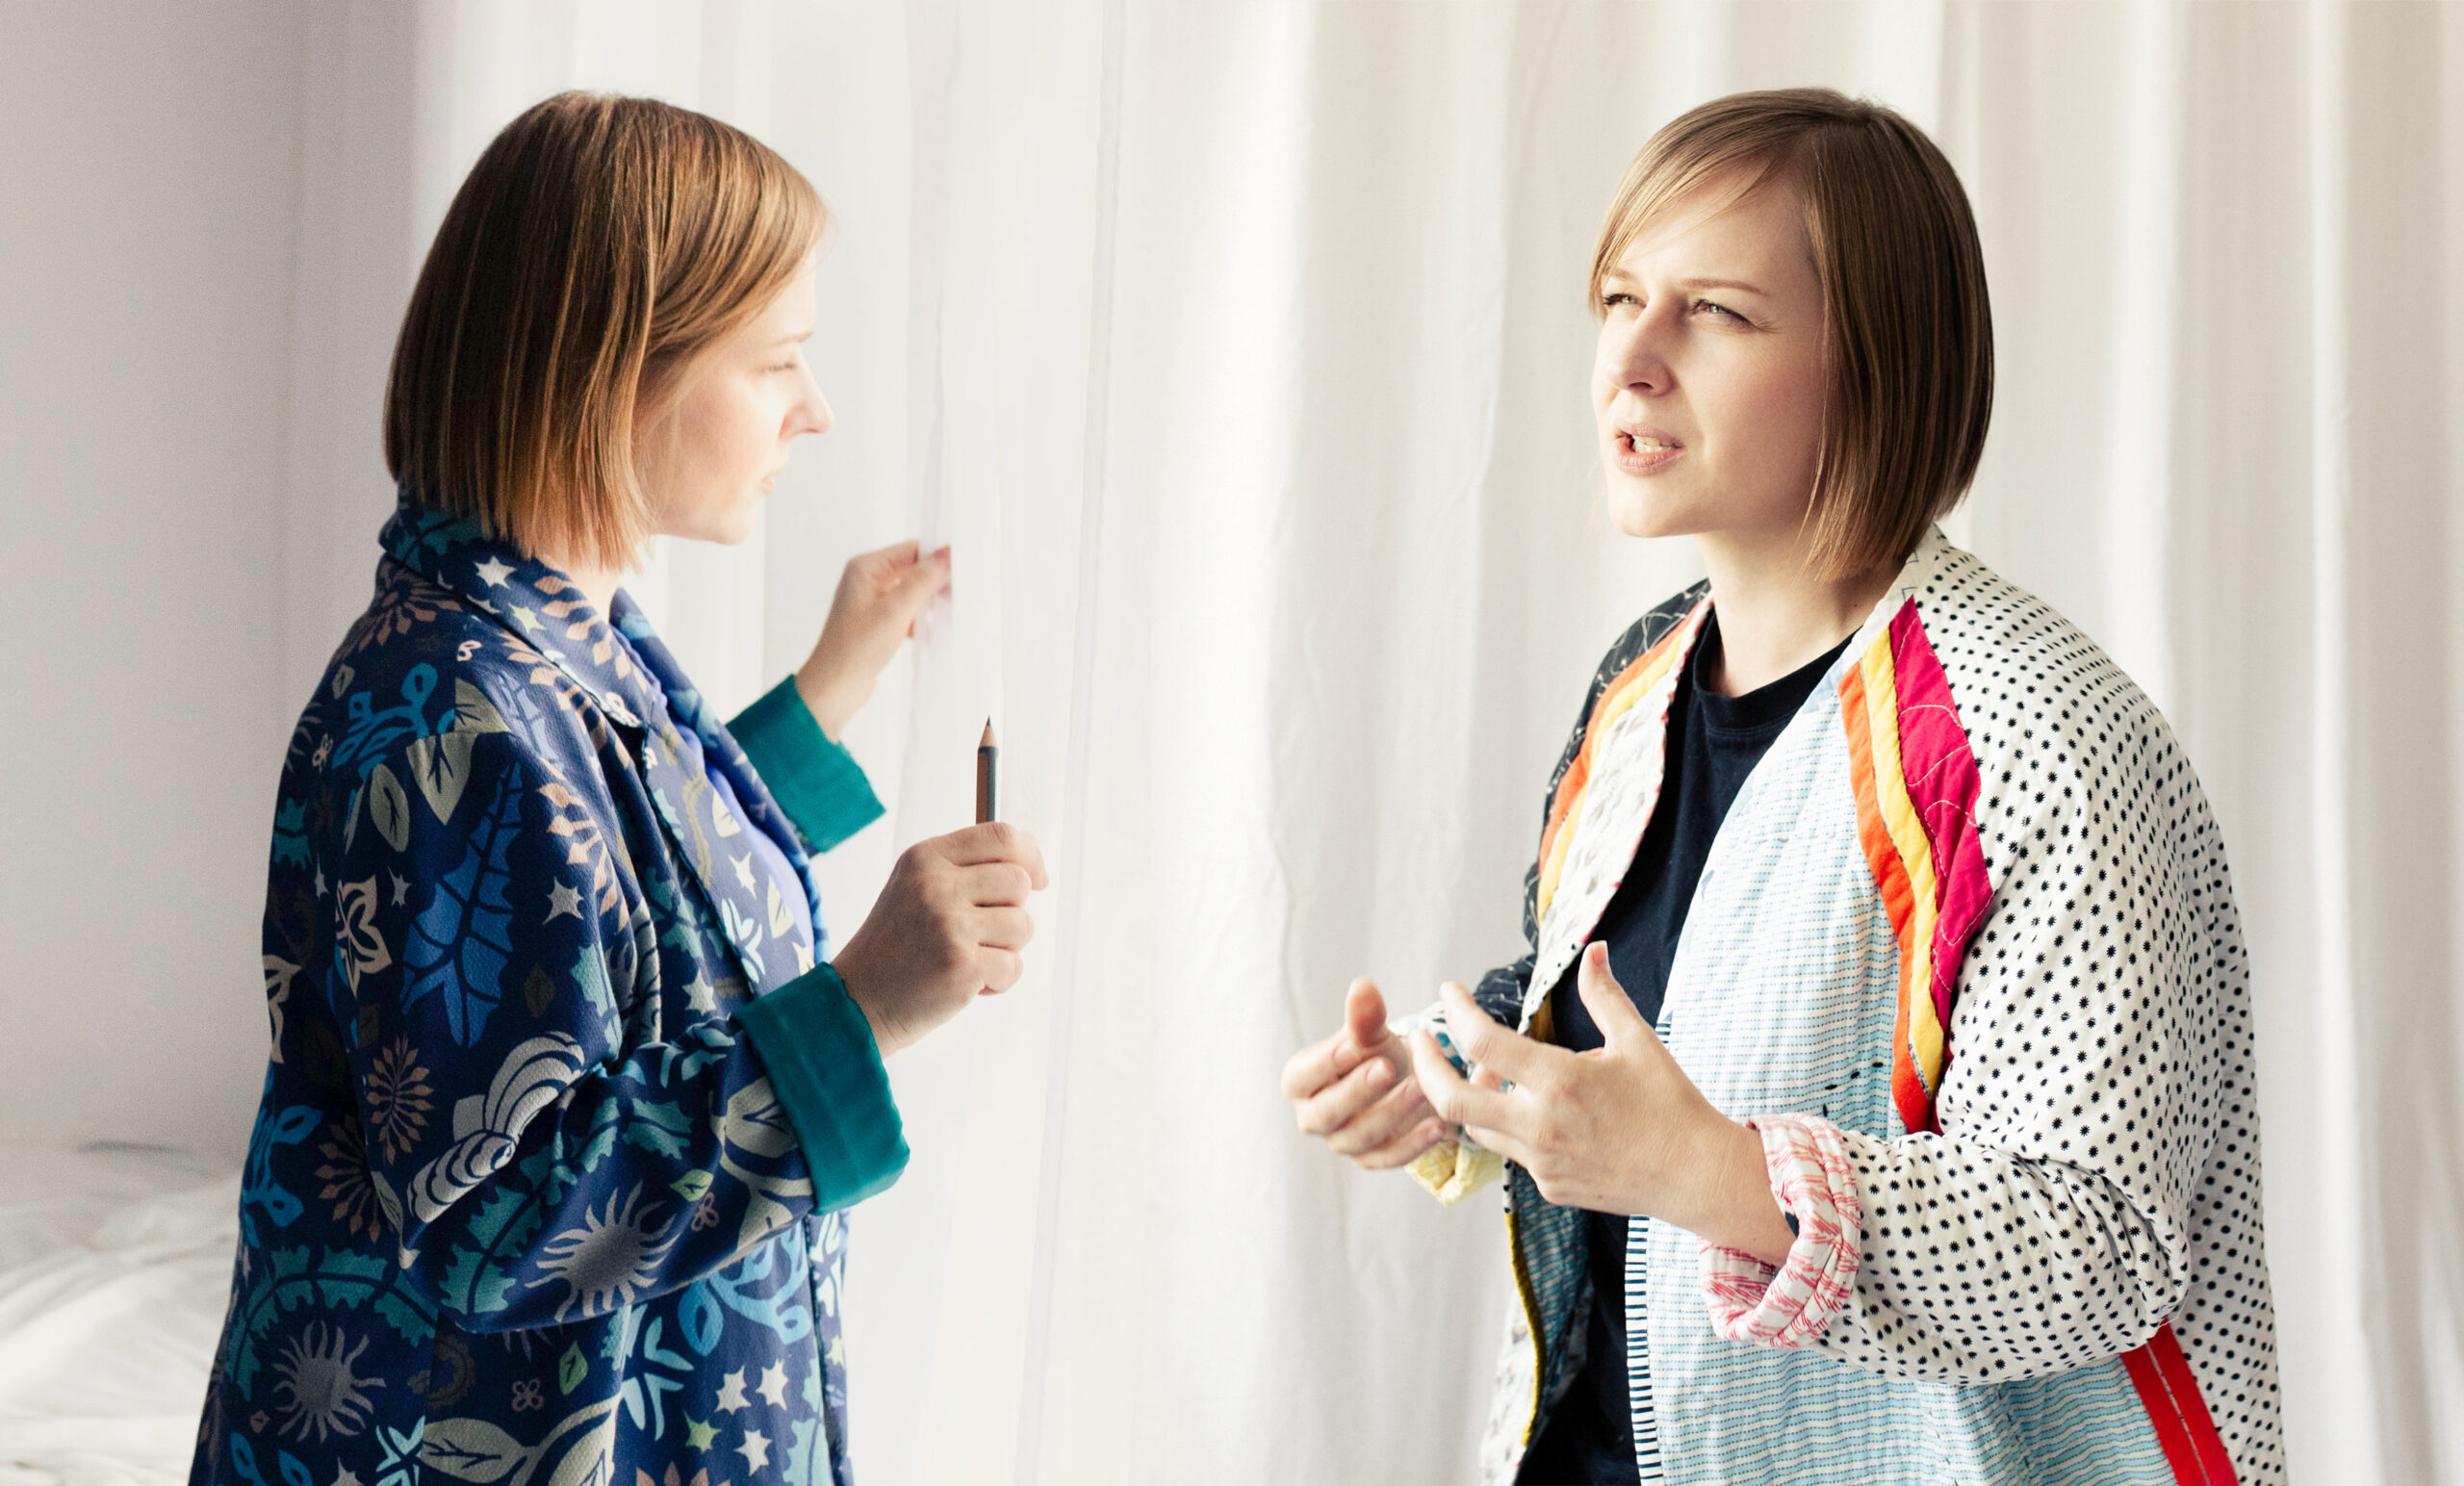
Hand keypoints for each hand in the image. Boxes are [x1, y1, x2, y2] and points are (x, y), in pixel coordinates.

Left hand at [795, 541, 952, 738]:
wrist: (834, 687)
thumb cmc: (856, 648)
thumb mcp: (895, 610)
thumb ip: (923, 580)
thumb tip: (947, 555)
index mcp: (865, 568)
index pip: (911, 550)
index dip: (937, 558)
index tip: (961, 571)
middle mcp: (867, 580)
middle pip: (913, 569)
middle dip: (936, 582)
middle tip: (958, 596)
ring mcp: (872, 601)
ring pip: (912, 592)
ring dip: (930, 602)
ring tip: (948, 614)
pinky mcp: (878, 622)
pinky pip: (907, 612)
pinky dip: (920, 620)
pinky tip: (933, 633)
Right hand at [832, 822, 1048, 1055]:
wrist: (858, 1001)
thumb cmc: (898, 945)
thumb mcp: (916, 888)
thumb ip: (966, 869)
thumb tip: (1032, 866)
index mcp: (925, 858)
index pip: (1001, 836)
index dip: (1030, 856)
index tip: (1037, 880)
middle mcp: (935, 885)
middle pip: (1018, 881)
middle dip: (1011, 912)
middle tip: (979, 935)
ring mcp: (948, 924)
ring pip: (1023, 925)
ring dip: (1005, 950)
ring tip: (967, 959)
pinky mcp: (961, 965)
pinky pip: (1014, 966)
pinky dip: (998, 982)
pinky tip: (965, 983)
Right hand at [1281, 979, 1448, 1169]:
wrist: (1403, 1079)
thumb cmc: (1375, 1053)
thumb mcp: (1371, 1034)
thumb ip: (1363, 1017)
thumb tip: (1362, 987)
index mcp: (1301, 1082)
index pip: (1300, 1078)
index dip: (1324, 1064)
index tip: (1353, 1045)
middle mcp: (1315, 1116)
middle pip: (1325, 1114)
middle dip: (1357, 1092)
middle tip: (1386, 1068)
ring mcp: (1343, 1141)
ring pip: (1359, 1137)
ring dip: (1391, 1114)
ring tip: (1421, 1088)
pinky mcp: (1373, 1158)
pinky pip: (1389, 1158)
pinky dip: (1414, 1145)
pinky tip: (1437, 1125)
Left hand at [1407, 944, 1793, 1261]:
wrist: (1696, 1175)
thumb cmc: (1671, 1104)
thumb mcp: (1638, 1041)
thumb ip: (1604, 995)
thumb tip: (1593, 951)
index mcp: (1561, 1081)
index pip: (1482, 1044)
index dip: (1456, 1012)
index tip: (1449, 993)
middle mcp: (1542, 1125)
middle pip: (1451, 1100)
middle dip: (1425, 1066)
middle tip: (1420, 1040)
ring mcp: (1542, 1162)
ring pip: (1476, 1128)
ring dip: (1469, 1097)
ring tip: (1486, 1072)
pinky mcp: (1550, 1187)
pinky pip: (1512, 1153)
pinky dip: (1508, 1126)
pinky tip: (1529, 1109)